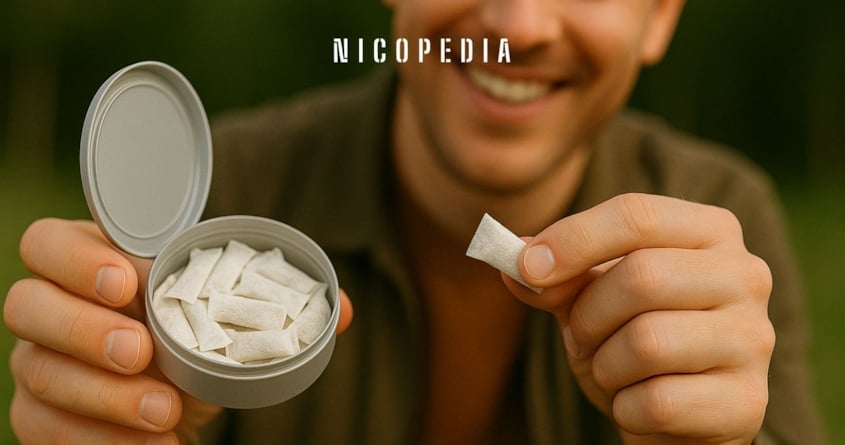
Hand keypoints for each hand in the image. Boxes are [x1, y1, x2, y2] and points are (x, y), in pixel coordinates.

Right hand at [4, 218, 353, 443]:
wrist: (176, 394)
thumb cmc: (197, 333)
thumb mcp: (231, 312)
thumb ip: (279, 304)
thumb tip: (342, 310)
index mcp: (91, 263)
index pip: (48, 244)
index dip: (78, 258)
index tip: (130, 281)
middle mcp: (53, 308)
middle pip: (26, 305)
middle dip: (85, 329)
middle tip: (144, 350)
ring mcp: (41, 364)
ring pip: (36, 375)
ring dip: (102, 396)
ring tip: (166, 410)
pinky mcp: (42, 416)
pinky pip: (41, 430)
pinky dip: (96, 441)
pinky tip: (149, 444)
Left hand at [506, 193, 773, 443]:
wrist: (675, 414)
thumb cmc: (631, 337)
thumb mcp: (589, 296)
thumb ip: (556, 274)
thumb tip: (515, 258)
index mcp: (711, 230)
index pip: (637, 214)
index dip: (573, 239)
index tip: (526, 267)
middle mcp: (746, 275)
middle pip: (642, 276)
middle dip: (588, 315)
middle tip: (581, 336)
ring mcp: (755, 338)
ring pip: (647, 342)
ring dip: (605, 365)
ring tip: (614, 371)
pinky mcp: (748, 402)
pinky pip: (658, 402)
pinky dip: (625, 407)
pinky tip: (638, 404)